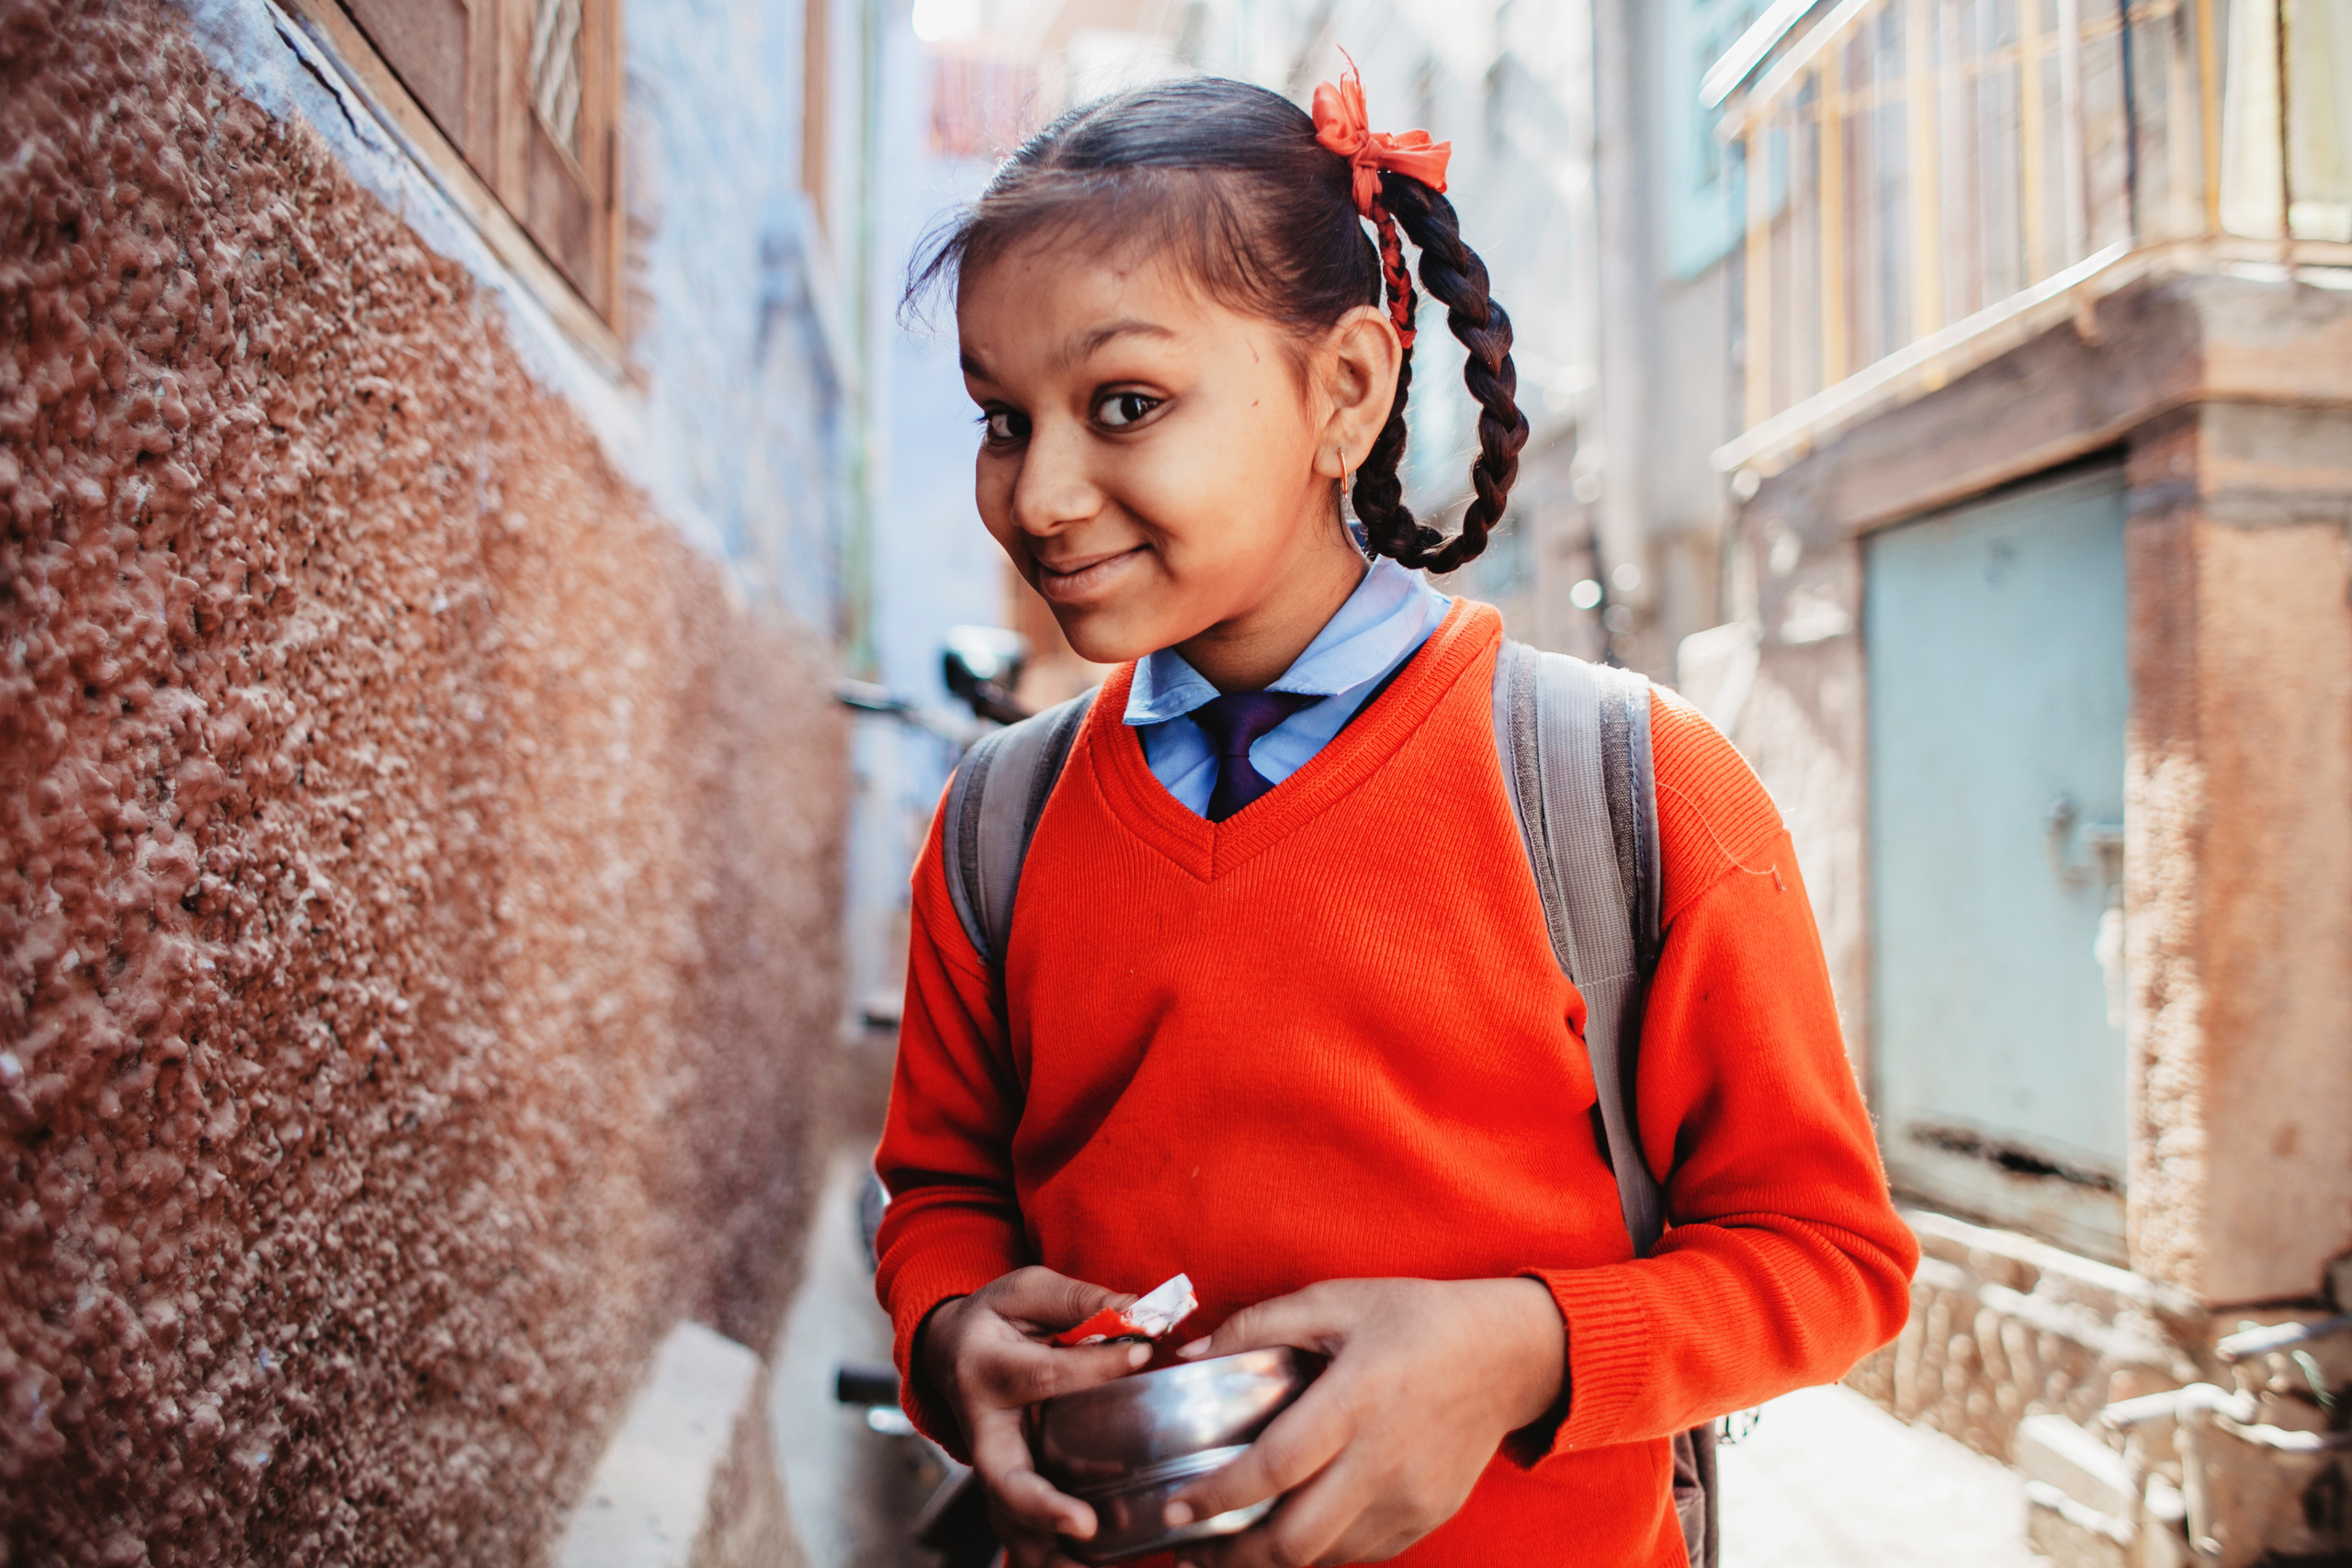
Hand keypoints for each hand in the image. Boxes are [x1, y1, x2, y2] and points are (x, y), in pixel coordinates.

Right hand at [918, 1267, 1154, 1567]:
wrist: (949, 1349)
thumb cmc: (997, 1318)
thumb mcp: (1028, 1290)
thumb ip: (1080, 1300)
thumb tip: (1140, 1311)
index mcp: (985, 1368)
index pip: (1043, 1374)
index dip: (1096, 1365)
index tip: (1142, 1355)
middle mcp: (982, 1425)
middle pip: (1003, 1476)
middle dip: (1041, 1505)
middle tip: (1084, 1525)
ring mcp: (992, 1461)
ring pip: (1010, 1516)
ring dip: (1049, 1542)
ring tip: (1095, 1560)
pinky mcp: (1007, 1482)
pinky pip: (1026, 1523)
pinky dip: (1054, 1548)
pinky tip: (1098, 1557)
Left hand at [1161, 1277, 1566, 1566]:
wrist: (1507, 1354)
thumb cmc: (1416, 1319)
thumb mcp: (1336, 1300)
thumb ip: (1259, 1324)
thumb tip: (1188, 1356)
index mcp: (1358, 1397)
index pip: (1276, 1467)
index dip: (1218, 1497)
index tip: (1175, 1510)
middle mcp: (1385, 1457)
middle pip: (1297, 1538)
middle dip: (1233, 1556)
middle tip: (1188, 1550)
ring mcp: (1411, 1496)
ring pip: (1327, 1556)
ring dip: (1271, 1561)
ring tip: (1227, 1548)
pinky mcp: (1428, 1516)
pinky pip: (1361, 1552)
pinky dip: (1319, 1552)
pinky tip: (1289, 1534)